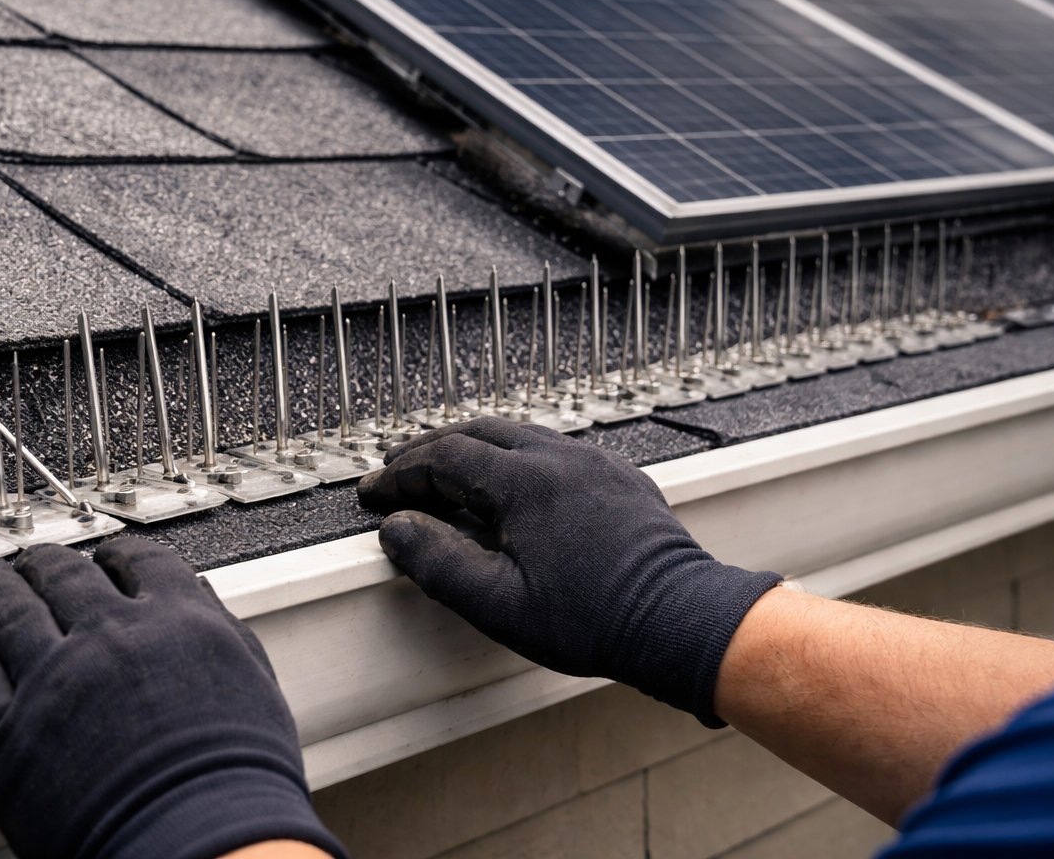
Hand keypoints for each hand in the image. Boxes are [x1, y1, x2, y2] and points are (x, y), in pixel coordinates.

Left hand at [0, 541, 345, 858]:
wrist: (204, 842)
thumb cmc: (238, 784)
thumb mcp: (251, 683)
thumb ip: (219, 632)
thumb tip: (199, 601)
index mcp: (178, 619)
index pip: (140, 562)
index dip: (116, 554)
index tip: (106, 556)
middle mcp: (111, 634)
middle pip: (65, 577)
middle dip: (45, 564)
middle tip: (31, 560)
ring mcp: (53, 678)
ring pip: (8, 608)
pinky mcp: (4, 732)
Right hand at [358, 418, 777, 726]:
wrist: (679, 620)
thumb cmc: (595, 620)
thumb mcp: (498, 604)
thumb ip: (438, 563)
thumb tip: (397, 529)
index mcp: (525, 482)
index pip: (445, 457)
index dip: (402, 473)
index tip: (375, 492)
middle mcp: (560, 457)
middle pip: (479, 432)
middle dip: (431, 450)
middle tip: (399, 472)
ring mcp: (594, 462)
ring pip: (519, 435)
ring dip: (475, 449)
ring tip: (446, 474)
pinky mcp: (619, 477)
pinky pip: (556, 450)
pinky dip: (517, 457)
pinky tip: (512, 485)